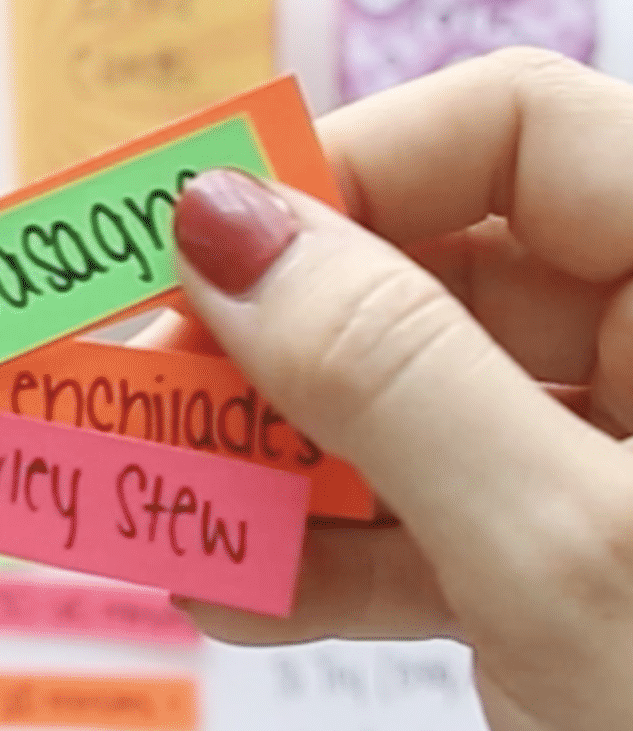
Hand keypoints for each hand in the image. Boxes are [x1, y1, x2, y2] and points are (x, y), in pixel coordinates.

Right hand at [169, 49, 632, 730]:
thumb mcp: (552, 549)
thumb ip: (387, 369)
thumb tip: (219, 217)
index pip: (522, 133)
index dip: (356, 173)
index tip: (204, 256)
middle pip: (448, 273)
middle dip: (283, 337)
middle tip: (145, 398)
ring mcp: (621, 482)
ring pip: (417, 409)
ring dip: (280, 462)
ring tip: (165, 513)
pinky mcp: (574, 591)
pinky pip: (427, 528)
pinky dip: (326, 559)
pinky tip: (233, 597)